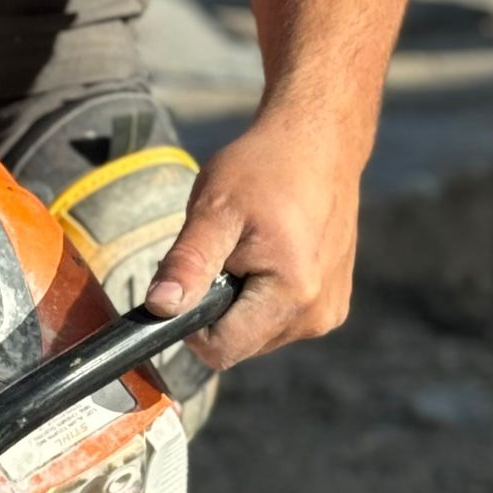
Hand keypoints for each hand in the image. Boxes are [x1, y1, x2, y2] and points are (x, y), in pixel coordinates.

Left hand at [145, 113, 362, 368]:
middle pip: (240, 345)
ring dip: (242, 301)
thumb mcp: (216, 208)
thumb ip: (187, 263)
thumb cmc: (266, 168)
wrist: (320, 143)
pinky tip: (273, 253)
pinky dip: (265, 296)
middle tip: (227, 252)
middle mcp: (316, 316)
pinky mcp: (334, 305)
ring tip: (252, 247)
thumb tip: (159, 308)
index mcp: (292, 296)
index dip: (192, 323)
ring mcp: (329, 313)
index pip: (221, 349)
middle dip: (220, 307)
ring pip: (259, 335)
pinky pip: (281, 320)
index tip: (192, 279)